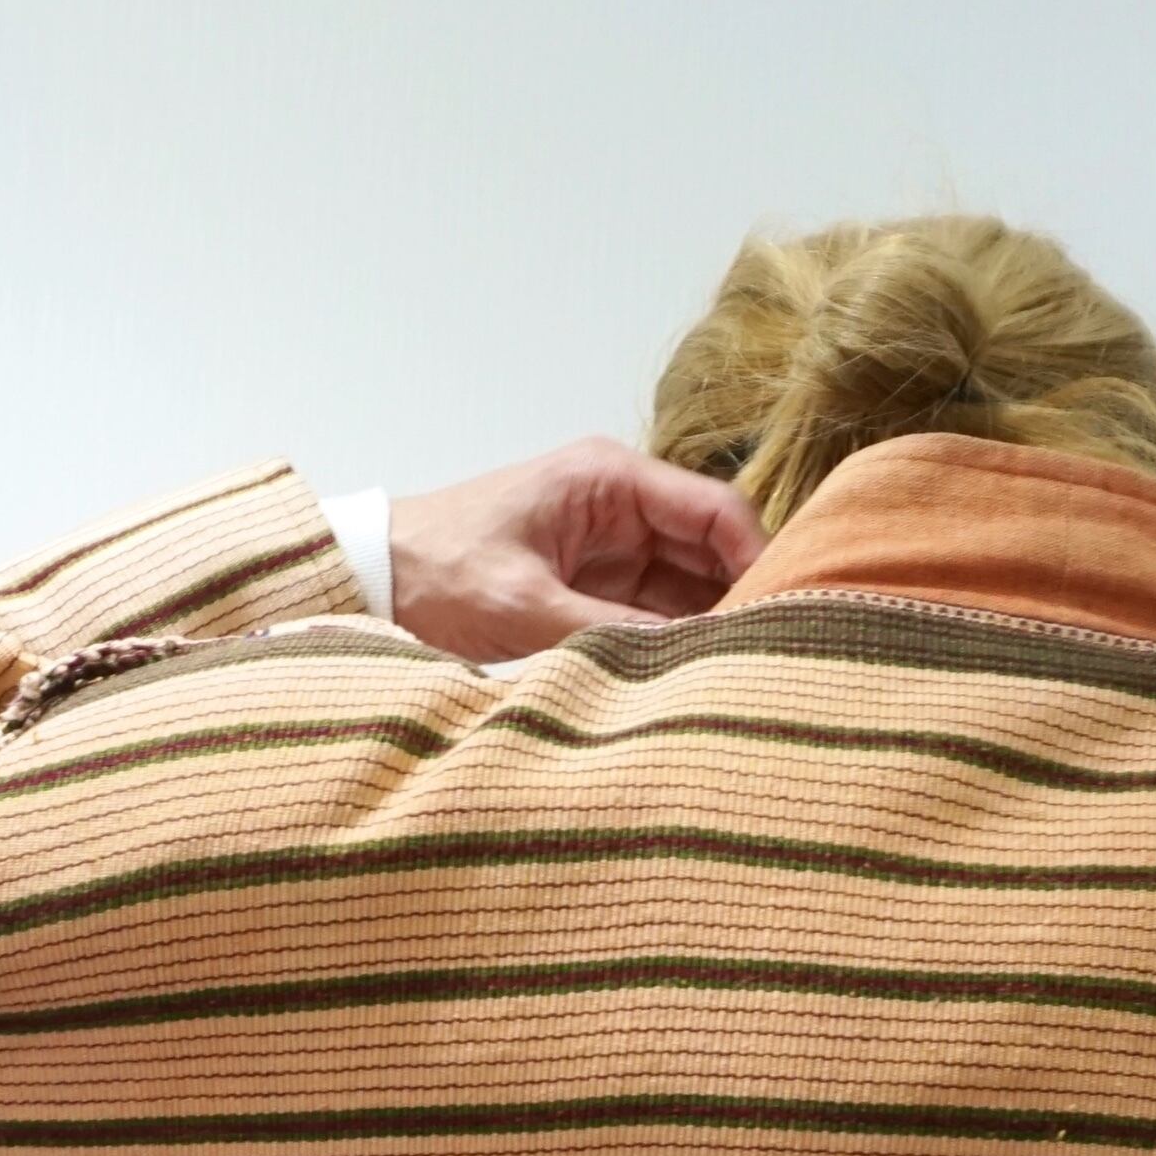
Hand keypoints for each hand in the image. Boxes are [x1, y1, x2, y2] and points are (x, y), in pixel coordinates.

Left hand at [387, 438, 763, 657]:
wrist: (376, 579)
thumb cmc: (437, 570)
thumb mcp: (524, 606)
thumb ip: (609, 633)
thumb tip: (685, 660)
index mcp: (609, 479)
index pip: (714, 510)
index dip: (756, 557)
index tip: (778, 612)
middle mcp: (621, 505)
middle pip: (712, 550)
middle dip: (740, 597)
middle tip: (767, 654)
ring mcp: (611, 548)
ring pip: (690, 587)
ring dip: (709, 626)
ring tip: (738, 673)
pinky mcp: (595, 587)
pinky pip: (656, 613)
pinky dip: (676, 642)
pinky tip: (696, 676)